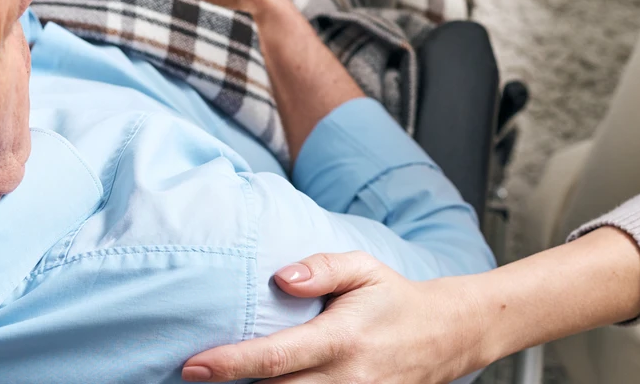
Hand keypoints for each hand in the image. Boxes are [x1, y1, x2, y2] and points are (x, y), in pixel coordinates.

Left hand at [181, 252, 490, 383]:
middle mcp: (348, 379)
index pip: (276, 356)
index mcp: (342, 338)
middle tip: (197, 379)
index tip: (193, 367)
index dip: (230, 364)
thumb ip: (321, 268)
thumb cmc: (392, 298)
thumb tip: (280, 278)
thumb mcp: (363, 268)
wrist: (445, 335)